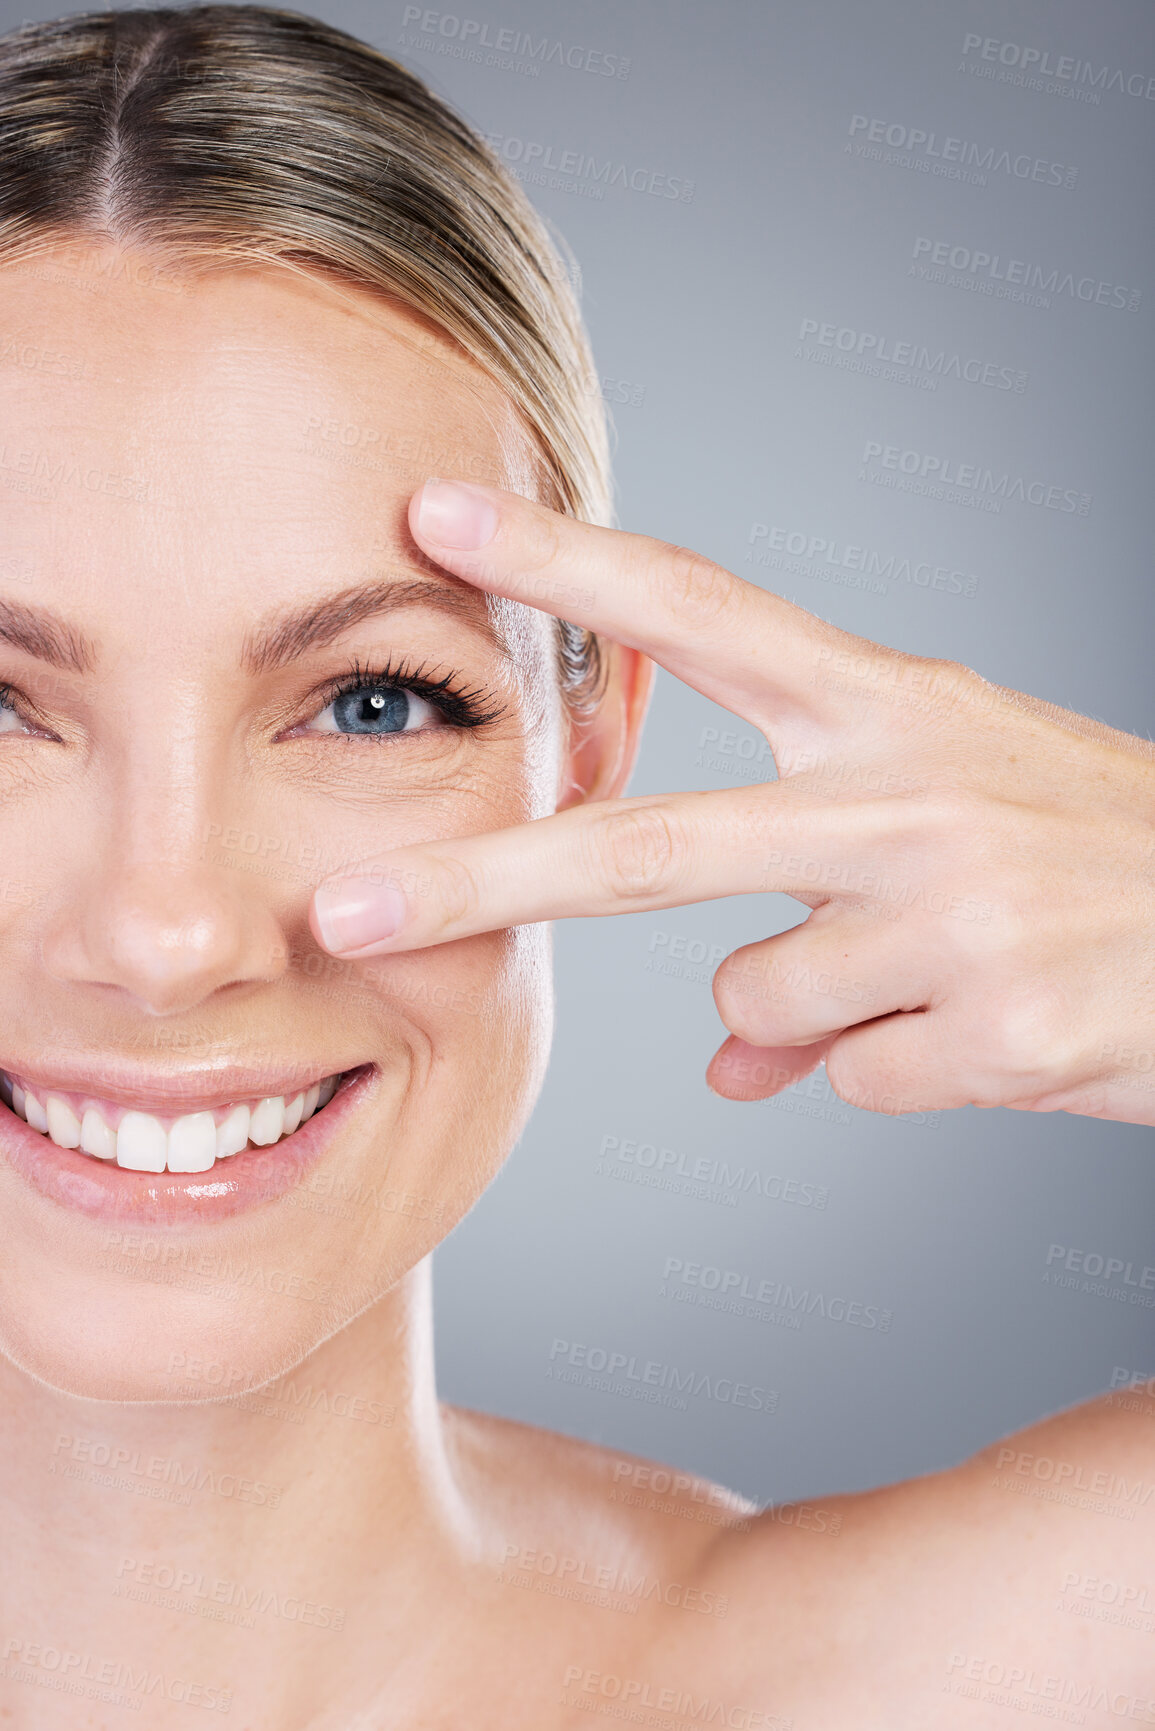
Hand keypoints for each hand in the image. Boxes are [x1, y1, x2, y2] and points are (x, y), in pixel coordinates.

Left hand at [309, 479, 1154, 1126]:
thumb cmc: (1095, 858)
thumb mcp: (958, 829)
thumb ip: (817, 912)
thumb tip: (721, 1063)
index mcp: (893, 706)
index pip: (699, 609)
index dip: (562, 563)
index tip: (434, 520)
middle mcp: (907, 790)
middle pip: (651, 843)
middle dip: (484, 880)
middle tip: (338, 912)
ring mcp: (948, 909)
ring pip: (758, 1004)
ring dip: (818, 1014)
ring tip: (949, 974)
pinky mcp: (991, 1025)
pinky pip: (849, 1080)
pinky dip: (901, 1072)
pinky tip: (1002, 1030)